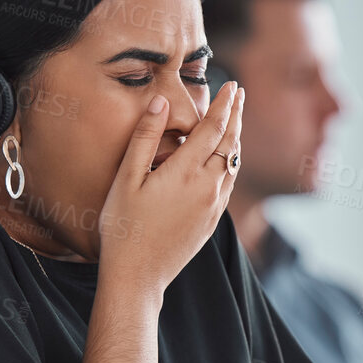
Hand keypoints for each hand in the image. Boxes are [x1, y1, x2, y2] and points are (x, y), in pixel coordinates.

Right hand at [97, 81, 243, 289]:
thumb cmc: (123, 227)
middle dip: (236, 116)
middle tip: (239, 95)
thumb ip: (145, 138)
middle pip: (230, 143)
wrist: (137, 276)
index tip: (231, 86)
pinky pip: (228, 184)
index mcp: (187, 172)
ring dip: (235, 139)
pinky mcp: (212, 221)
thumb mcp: (126, 179)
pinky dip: (230, 163)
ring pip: (232, 164)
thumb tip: (160, 102)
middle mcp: (208, 187)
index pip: (214, 128)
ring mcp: (213, 207)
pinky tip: (225, 160)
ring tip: (235, 121)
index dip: (224, 104)